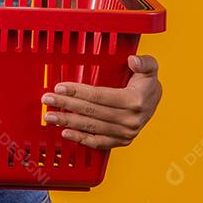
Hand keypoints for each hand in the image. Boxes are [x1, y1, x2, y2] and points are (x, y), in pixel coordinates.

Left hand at [40, 54, 162, 149]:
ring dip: (68, 122)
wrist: (155, 102)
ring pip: (92, 127)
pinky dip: (81, 139)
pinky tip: (65, 133)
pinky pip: (98, 142)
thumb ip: (145, 62)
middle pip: (91, 111)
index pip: (99, 96)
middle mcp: (130, 119)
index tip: (59, 87)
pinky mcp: (122, 141)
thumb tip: (133, 60)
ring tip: (49, 117)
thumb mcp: (150, 68)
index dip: (77, 92)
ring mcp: (126, 132)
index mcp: (134, 100)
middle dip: (66, 105)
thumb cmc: (147, 83)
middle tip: (47, 99)